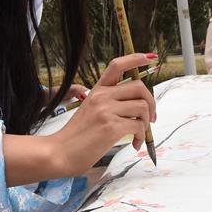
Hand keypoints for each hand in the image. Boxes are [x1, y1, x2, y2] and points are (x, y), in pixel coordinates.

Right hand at [48, 54, 156, 174]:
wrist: (59, 153)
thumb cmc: (76, 136)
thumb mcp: (89, 111)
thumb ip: (109, 103)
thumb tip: (136, 106)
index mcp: (97, 90)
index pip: (117, 65)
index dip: (136, 58)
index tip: (150, 57)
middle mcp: (102, 96)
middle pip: (139, 86)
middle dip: (151, 102)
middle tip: (151, 117)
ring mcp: (106, 110)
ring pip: (143, 107)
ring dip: (146, 122)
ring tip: (139, 134)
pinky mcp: (111, 127)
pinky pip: (139, 126)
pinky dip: (141, 136)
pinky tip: (135, 144)